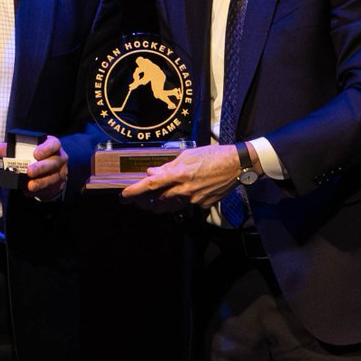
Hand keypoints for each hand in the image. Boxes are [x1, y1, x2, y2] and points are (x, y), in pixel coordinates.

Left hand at [0, 135, 67, 201]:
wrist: (45, 170)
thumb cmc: (33, 156)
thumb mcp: (22, 150)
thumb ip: (10, 149)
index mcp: (52, 146)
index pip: (54, 144)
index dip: (46, 149)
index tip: (35, 154)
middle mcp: (58, 158)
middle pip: (53, 163)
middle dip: (41, 168)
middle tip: (29, 172)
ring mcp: (59, 173)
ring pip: (52, 178)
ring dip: (40, 183)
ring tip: (30, 186)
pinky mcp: (57, 185)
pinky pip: (49, 189)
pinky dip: (39, 191)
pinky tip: (29, 191)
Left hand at [120, 143, 240, 211]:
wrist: (237, 165)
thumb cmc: (212, 155)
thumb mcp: (188, 155)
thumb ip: (168, 166)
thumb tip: (152, 172)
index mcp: (179, 174)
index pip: (152, 185)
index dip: (135, 191)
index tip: (123, 196)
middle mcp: (185, 189)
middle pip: (159, 200)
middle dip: (145, 202)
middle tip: (135, 202)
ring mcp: (195, 200)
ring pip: (172, 205)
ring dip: (160, 205)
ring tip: (151, 203)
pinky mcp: (204, 205)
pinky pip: (188, 204)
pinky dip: (182, 200)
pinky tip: (184, 194)